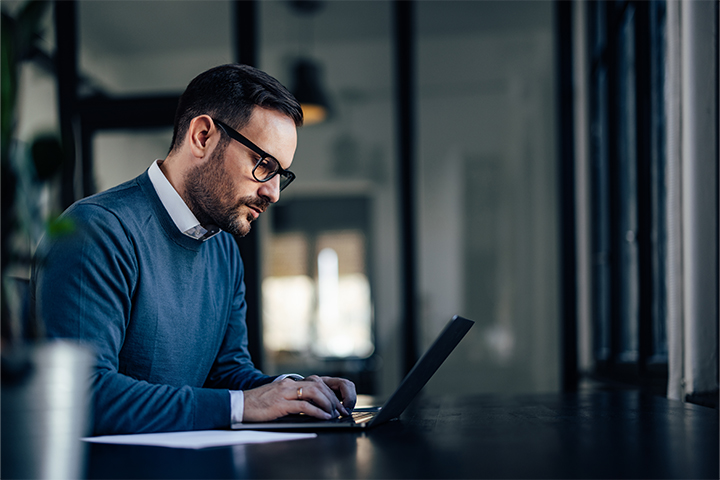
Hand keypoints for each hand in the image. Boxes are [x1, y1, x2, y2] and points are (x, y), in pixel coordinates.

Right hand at [242, 375, 356, 422]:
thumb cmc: (258, 404)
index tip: (337, 404)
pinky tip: (323, 417)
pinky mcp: (280, 404)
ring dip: (327, 403)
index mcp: (289, 382)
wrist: (239, 404)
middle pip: (318, 386)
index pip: (316, 382)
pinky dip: (317, 411)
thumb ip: (293, 398)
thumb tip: (310, 408)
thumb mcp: (278, 397)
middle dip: (332, 399)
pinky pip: (304, 406)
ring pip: (314, 393)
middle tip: (340, 410)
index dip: (329, 392)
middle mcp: (289, 384)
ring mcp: (284, 393)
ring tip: (333, 414)